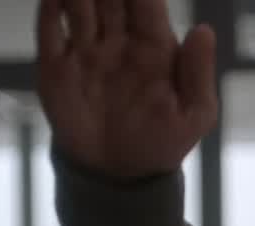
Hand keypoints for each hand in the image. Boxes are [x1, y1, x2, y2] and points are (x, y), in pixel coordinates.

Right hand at [35, 0, 218, 179]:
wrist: (118, 178)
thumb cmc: (162, 144)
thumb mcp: (194, 115)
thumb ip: (198, 74)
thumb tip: (204, 30)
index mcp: (153, 46)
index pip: (145, 2)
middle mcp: (117, 41)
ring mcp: (86, 52)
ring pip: (78, 5)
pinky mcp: (56, 68)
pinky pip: (49, 31)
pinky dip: (49, 8)